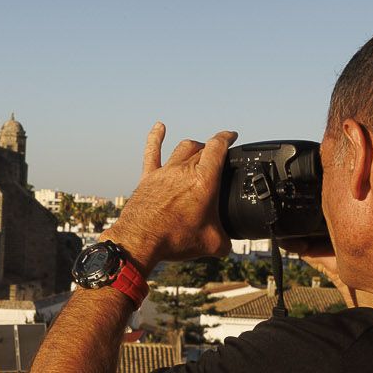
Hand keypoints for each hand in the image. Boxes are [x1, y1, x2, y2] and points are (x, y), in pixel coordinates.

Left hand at [107, 124, 235, 269]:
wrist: (140, 241)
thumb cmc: (175, 239)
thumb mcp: (212, 244)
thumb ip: (226, 241)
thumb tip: (230, 246)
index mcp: (204, 181)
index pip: (218, 147)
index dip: (227, 137)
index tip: (232, 136)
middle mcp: (184, 171)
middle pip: (202, 149)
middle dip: (212, 149)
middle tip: (218, 156)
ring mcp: (165, 172)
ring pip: (182, 148)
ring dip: (193, 147)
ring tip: (199, 149)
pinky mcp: (148, 178)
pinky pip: (152, 152)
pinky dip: (155, 137)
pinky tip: (159, 127)